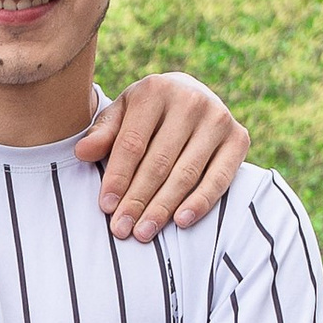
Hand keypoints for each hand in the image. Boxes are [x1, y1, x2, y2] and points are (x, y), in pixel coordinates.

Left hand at [76, 72, 248, 239]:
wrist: (191, 95)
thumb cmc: (148, 112)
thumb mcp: (122, 114)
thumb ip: (103, 133)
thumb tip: (82, 152)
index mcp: (155, 90)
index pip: (132, 143)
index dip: (118, 178)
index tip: (106, 207)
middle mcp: (190, 101)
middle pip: (159, 162)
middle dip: (138, 200)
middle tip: (122, 229)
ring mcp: (218, 119)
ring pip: (186, 173)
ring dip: (163, 207)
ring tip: (144, 232)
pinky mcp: (239, 138)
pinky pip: (220, 178)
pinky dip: (201, 201)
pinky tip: (180, 221)